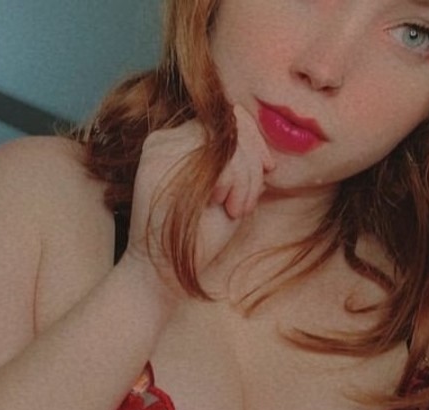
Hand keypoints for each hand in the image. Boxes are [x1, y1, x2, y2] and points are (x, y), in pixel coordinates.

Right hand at [122, 105, 274, 293]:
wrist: (163, 273)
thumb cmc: (199, 237)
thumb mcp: (227, 191)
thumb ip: (238, 161)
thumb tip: (261, 135)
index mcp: (176, 143)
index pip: (222, 118)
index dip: (252, 138)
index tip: (268, 168)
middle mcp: (164, 139)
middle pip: (228, 124)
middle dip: (253, 160)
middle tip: (249, 200)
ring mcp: (160, 148)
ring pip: (227, 141)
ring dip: (245, 177)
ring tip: (236, 208)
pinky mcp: (161, 161)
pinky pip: (220, 156)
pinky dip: (236, 182)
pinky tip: (225, 206)